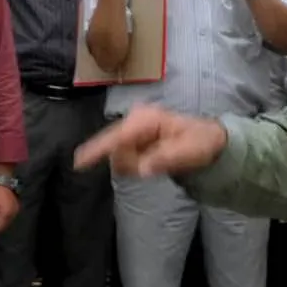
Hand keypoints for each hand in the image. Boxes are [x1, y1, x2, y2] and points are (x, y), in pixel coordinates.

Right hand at [74, 104, 229, 177]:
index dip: (97, 149)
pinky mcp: (130, 138)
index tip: (78, 163)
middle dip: (129, 162)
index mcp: (145, 118)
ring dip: (132, 165)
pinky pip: (122, 157)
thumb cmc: (200, 143)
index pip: (116, 136)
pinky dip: (133, 164)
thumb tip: (143, 168)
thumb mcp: (189, 152)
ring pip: (117, 155)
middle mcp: (133, 120)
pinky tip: (150, 160)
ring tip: (157, 162)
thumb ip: (165, 159)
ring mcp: (130, 128)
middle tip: (153, 166)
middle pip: (113, 148)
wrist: (207, 140)